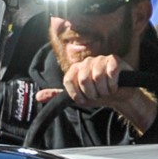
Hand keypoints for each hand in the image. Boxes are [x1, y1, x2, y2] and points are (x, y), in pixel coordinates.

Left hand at [39, 55, 157, 132]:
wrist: (119, 96)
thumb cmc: (98, 96)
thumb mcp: (77, 98)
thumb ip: (57, 96)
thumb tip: (38, 97)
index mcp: (75, 69)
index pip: (68, 80)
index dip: (77, 94)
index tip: (84, 98)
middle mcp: (86, 62)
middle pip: (83, 79)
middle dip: (91, 93)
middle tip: (97, 95)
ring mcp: (100, 59)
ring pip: (97, 76)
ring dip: (103, 90)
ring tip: (106, 91)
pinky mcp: (115, 60)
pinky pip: (110, 73)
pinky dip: (113, 84)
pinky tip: (115, 86)